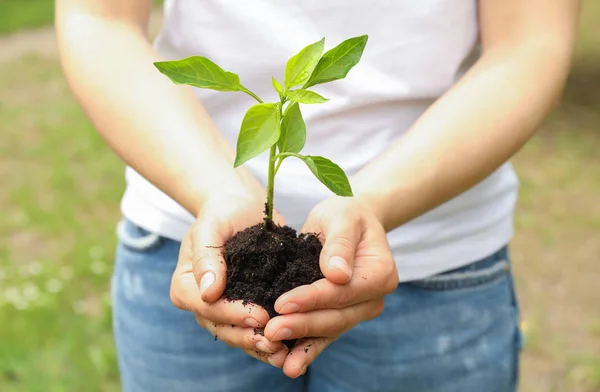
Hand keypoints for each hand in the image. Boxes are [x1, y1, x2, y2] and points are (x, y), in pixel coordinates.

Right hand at [169, 190, 288, 366]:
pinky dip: (270, 338)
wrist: (240, 207)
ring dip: (259, 345)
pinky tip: (290, 345)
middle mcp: (203, 301)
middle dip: (248, 336)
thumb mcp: (212, 225)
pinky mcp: (246, 306)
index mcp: (187, 284)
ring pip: (238, 334)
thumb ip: (207, 256)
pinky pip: (254, 328)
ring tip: (284, 351)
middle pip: (221, 327)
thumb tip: (209, 292)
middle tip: (275, 342)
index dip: (231, 314)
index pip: (205, 306)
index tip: (259, 316)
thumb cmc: (222, 212)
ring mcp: (224, 307)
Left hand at [264, 197, 398, 377]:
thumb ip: (340, 244)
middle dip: (302, 325)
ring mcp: (359, 310)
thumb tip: (337, 274)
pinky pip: (324, 333)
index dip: (312, 299)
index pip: (342, 291)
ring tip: (281, 363)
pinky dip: (307, 349)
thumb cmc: (346, 215)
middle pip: (336, 316)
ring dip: (303, 345)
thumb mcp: (343, 217)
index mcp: (380, 273)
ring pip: (329, 330)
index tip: (281, 304)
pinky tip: (289, 365)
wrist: (350, 223)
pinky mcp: (342, 315)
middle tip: (270, 332)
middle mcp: (374, 298)